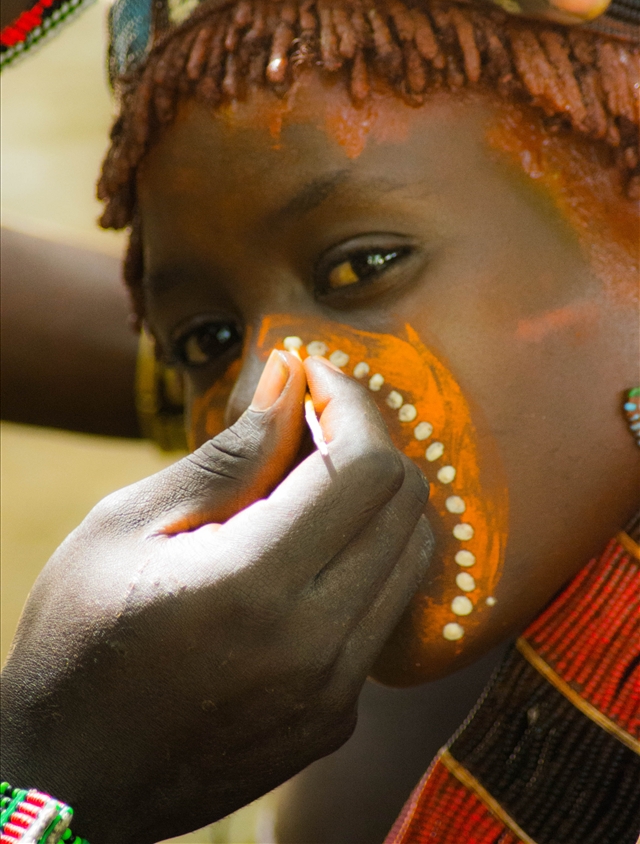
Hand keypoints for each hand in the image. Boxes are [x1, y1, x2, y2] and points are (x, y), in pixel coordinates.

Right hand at [1, 352, 431, 843]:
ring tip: (305, 480)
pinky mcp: (334, 720)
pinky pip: (384, 613)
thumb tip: (292, 377)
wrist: (67, 777)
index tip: (313, 375)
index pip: (366, 466)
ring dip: (374, 499)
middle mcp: (316, 646)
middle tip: (308, 420)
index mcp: (255, 587)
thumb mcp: (130, 526)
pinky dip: (363, 559)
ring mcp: (333, 693)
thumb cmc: (76, 638)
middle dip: (368, 440)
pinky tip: (303, 549)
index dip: (350, 403)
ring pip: (411, 557)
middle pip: (405, 504)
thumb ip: (228, 454)